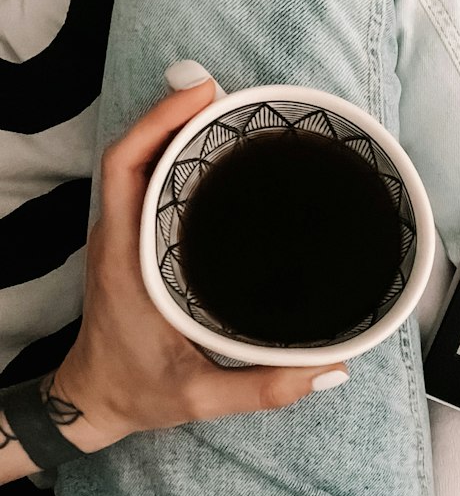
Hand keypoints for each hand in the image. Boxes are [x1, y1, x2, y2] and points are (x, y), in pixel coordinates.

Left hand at [52, 80, 347, 451]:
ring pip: (138, 162)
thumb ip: (263, 388)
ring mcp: (120, 236)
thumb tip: (330, 370)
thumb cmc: (138, 392)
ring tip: (226, 111)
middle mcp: (117, 237)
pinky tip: (212, 153)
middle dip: (175, 112)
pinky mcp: (130, 241)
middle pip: (134, 151)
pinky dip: (172, 154)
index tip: (201, 97)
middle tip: (227, 92)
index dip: (158, 123)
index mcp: (125, 260)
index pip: (125, 169)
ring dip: (174, 129)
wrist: (92, 403)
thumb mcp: (200, 398)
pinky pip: (144, 181)